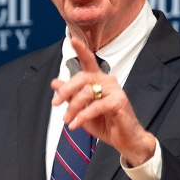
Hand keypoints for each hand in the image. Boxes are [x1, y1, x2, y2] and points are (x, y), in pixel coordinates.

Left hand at [51, 36, 156, 165]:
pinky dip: (82, 116)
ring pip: (86, 92)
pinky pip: (95, 106)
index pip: (89, 61)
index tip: (72, 39)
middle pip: (82, 77)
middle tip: (56, 103)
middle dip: (66, 90)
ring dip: (73, 108)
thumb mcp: (82, 109)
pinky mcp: (118, 102)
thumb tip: (55, 83)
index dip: (81, 50)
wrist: (125, 139)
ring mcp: (114, 90)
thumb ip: (70, 95)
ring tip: (67, 120)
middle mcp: (107, 81)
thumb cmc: (107, 122)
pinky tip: (75, 124)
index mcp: (99, 80)